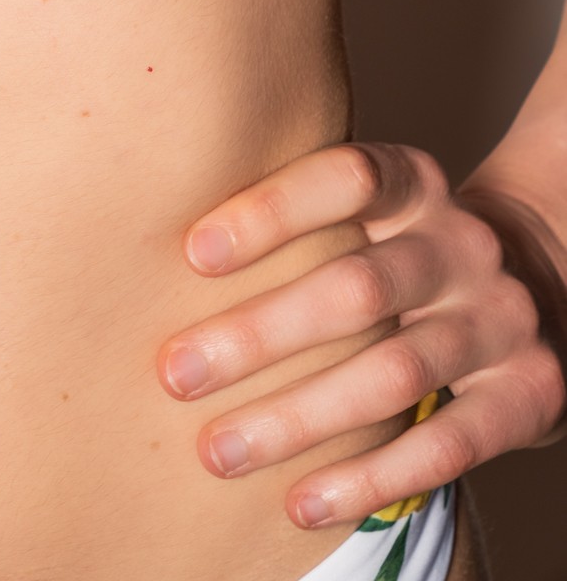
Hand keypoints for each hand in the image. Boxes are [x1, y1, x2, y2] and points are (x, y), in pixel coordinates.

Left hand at [156, 141, 566, 528]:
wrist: (546, 285)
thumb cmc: (408, 250)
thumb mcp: (374, 211)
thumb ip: (300, 216)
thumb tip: (154, 244)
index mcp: (417, 185)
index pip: (347, 178)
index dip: (271, 212)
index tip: (192, 253)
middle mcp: (464, 245)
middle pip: (358, 286)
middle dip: (259, 333)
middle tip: (175, 372)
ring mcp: (501, 321)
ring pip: (394, 373)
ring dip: (297, 417)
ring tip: (217, 450)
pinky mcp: (528, 396)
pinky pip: (447, 446)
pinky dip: (369, 478)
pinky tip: (300, 501)